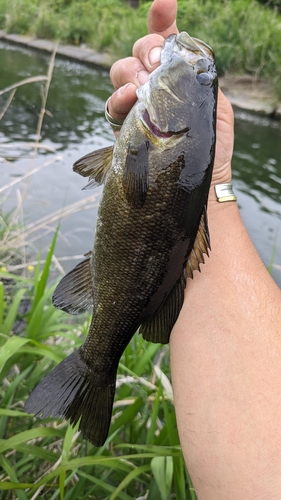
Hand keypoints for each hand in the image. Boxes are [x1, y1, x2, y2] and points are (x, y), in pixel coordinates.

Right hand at [108, 0, 233, 196]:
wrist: (197, 182)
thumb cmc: (209, 146)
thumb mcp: (213, 105)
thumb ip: (195, 76)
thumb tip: (174, 51)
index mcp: (178, 75)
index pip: (167, 38)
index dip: (162, 18)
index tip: (165, 4)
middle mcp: (155, 85)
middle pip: (140, 50)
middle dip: (147, 49)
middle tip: (157, 61)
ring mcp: (137, 104)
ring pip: (122, 71)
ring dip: (131, 72)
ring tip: (143, 85)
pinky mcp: (124, 126)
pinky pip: (113, 104)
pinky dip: (118, 97)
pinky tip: (130, 97)